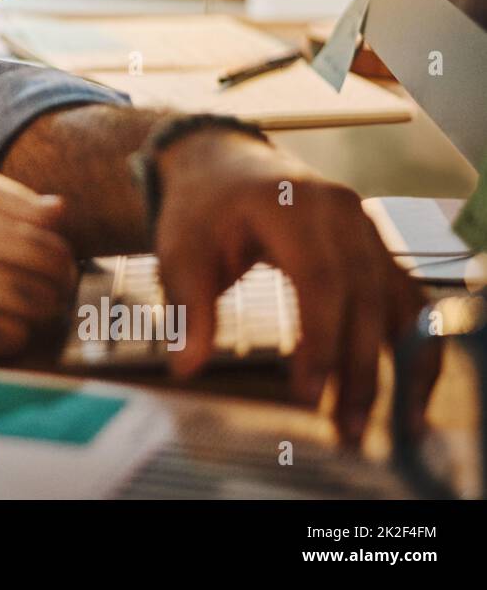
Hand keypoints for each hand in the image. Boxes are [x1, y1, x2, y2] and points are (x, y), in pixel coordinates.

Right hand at [0, 159, 74, 357]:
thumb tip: (63, 211)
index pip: (48, 221)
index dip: (58, 243)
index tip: (50, 257)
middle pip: (52, 262)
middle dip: (59, 280)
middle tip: (48, 290)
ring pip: (38, 302)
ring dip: (42, 312)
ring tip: (26, 312)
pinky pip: (9, 336)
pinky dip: (14, 336)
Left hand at [152, 130, 439, 446]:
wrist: (225, 164)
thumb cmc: (202, 209)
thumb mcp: (180, 249)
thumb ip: (188, 306)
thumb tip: (186, 365)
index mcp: (291, 204)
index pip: (319, 279)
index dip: (320, 338)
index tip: (310, 394)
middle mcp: (342, 212)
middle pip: (363, 297)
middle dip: (360, 369)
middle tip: (349, 431)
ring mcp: (367, 228)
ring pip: (396, 302)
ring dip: (401, 366)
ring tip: (397, 427)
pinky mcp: (377, 248)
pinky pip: (408, 300)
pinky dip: (415, 346)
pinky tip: (411, 393)